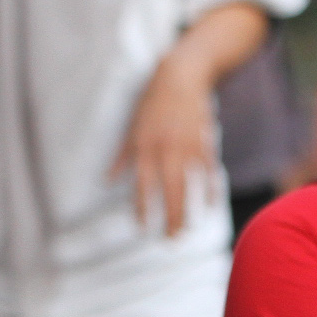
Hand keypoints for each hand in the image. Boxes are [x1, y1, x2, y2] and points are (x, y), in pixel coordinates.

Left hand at [112, 50, 217, 236]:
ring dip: (188, 209)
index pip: (142, 185)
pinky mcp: (205, 143)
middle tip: (170, 239)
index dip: (142, 208)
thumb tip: (106, 180)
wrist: (181, 77)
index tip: (141, 228)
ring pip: (189, 185)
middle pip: (169, 191)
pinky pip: (208, 172)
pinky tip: (209, 206)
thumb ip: (122, 156)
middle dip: (169, 217)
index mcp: (144, 146)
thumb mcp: (131, 127)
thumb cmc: (152, 102)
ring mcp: (188, 147)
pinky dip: (210, 189)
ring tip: (186, 229)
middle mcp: (166, 150)